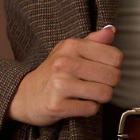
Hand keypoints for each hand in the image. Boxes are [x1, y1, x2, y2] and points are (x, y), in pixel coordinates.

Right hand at [6, 25, 121, 125]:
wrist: (24, 95)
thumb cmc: (51, 72)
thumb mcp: (69, 50)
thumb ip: (93, 41)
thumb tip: (111, 30)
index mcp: (71, 46)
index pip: (115, 57)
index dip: (114, 67)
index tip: (102, 70)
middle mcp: (65, 62)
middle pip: (113, 77)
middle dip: (109, 84)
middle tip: (96, 84)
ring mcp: (60, 84)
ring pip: (105, 94)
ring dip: (99, 98)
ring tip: (87, 94)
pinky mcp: (57, 105)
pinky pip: (91, 109)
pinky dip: (88, 109)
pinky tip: (78, 103)